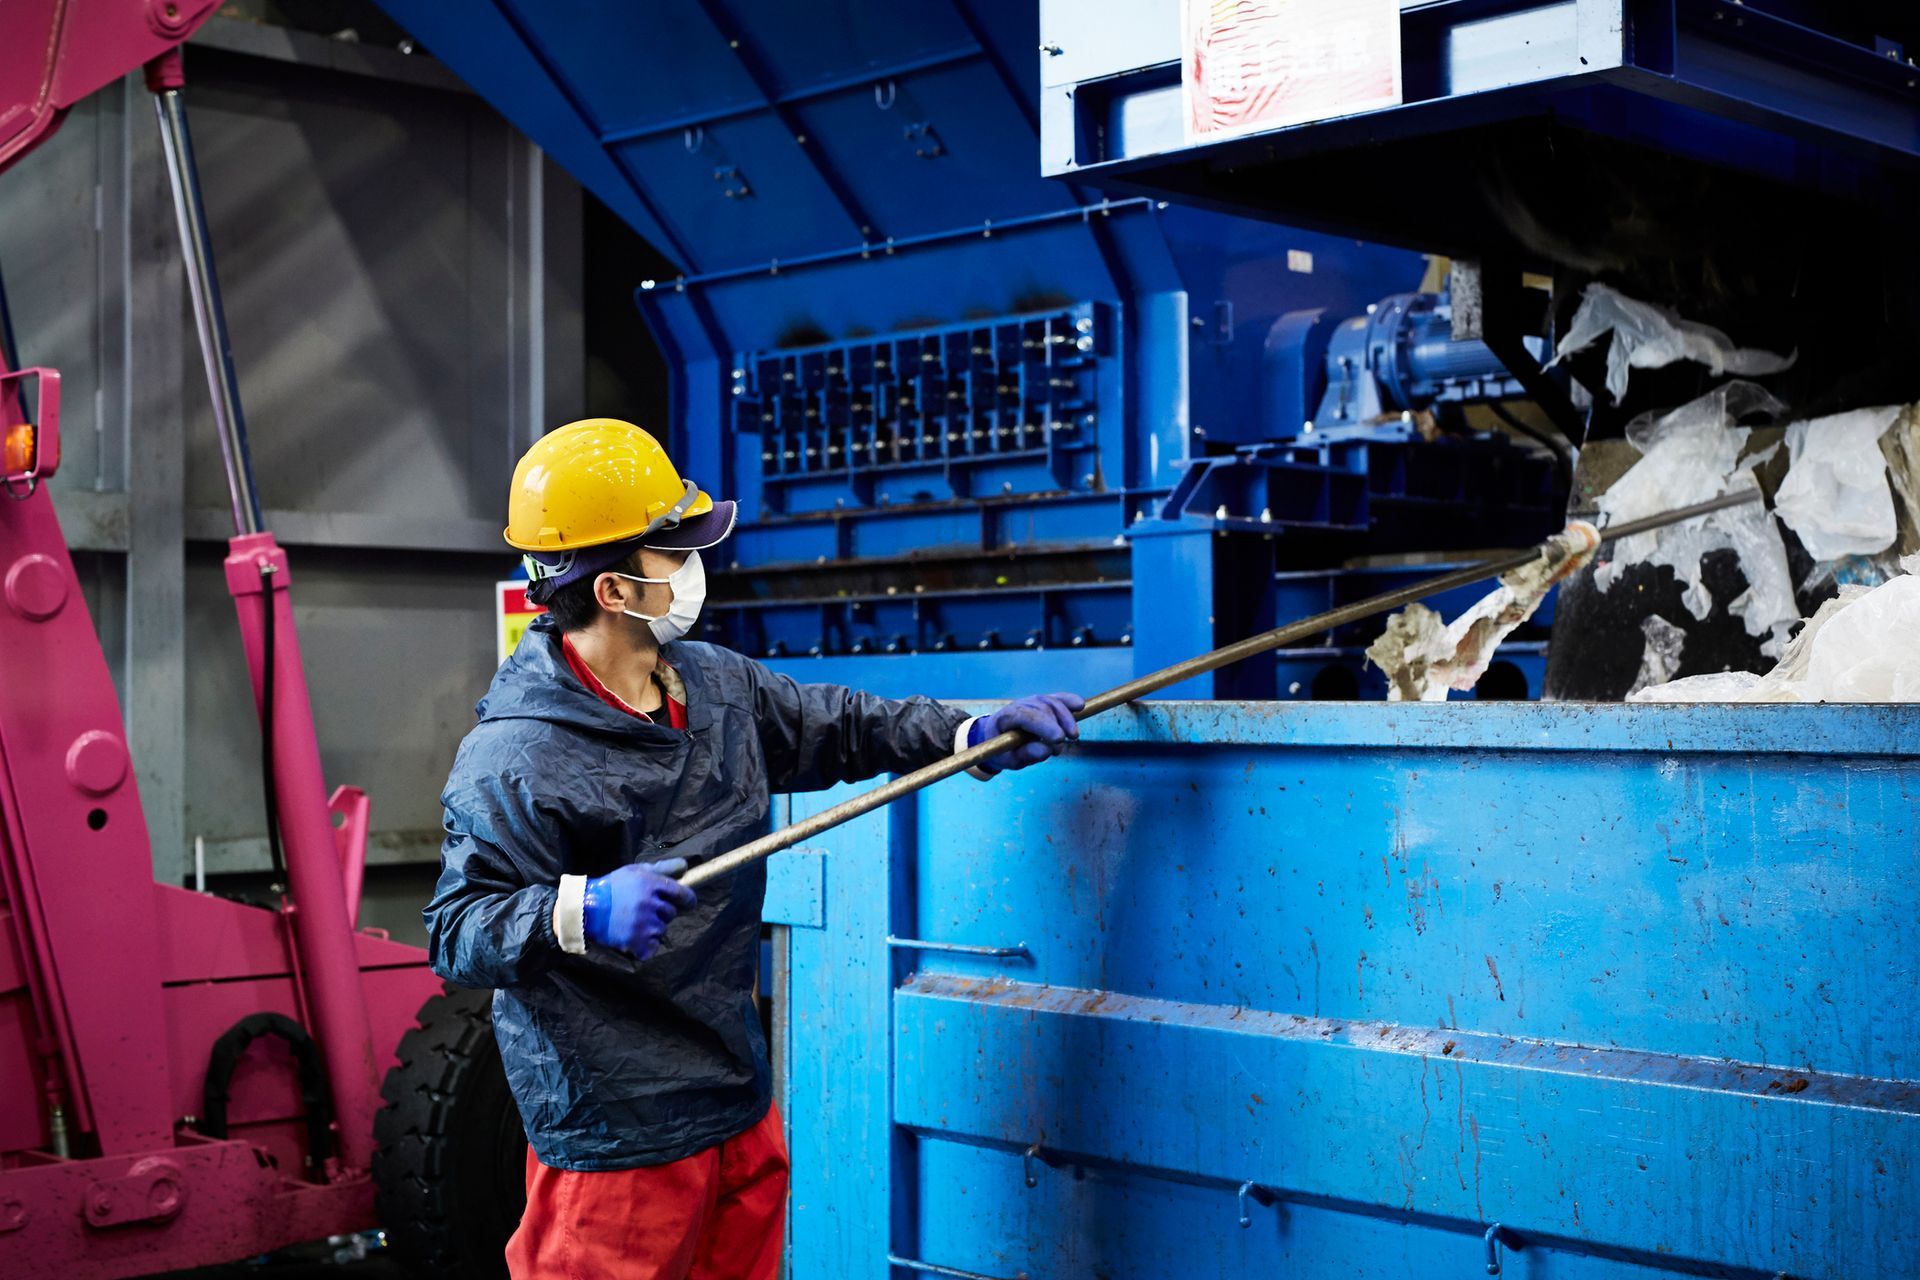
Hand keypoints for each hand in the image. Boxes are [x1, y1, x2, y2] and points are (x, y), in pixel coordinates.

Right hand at [582, 858, 695, 958]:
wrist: (586, 909)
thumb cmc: (611, 888)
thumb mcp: (635, 871)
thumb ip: (661, 869)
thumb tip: (685, 866)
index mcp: (651, 884)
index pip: (682, 894)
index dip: (687, 900)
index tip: (687, 903)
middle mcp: (650, 904)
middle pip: (671, 913)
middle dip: (661, 913)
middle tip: (643, 911)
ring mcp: (644, 924)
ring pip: (662, 929)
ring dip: (652, 928)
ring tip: (633, 922)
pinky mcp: (637, 941)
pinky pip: (653, 946)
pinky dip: (646, 946)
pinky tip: (633, 937)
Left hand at [967, 692, 1084, 775]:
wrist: (997, 739)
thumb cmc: (1003, 750)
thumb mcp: (1010, 759)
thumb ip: (1026, 754)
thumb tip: (1046, 750)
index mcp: (1006, 717)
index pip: (1027, 716)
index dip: (1045, 725)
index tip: (1059, 739)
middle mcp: (1020, 705)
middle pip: (1042, 707)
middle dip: (1058, 723)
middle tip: (1068, 741)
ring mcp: (1032, 702)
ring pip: (1052, 702)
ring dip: (1066, 717)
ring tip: (1074, 735)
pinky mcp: (1044, 703)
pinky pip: (1057, 699)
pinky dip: (1069, 701)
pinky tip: (1081, 705)